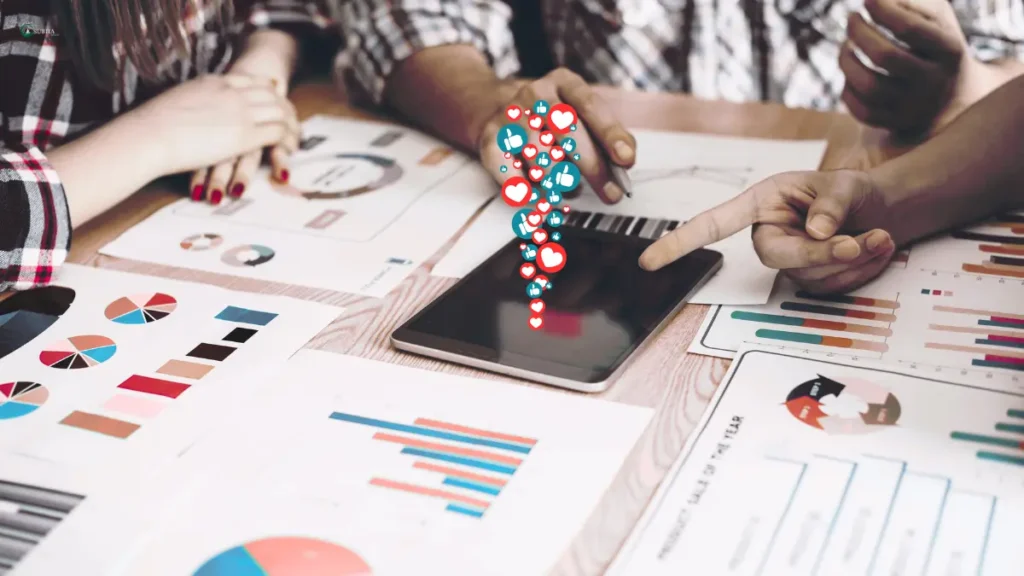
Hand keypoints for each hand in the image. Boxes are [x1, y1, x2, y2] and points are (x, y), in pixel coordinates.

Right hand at [134, 74, 297, 195]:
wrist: (150, 135)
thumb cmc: (152, 124)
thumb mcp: (178, 100)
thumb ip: (193, 101)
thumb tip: (189, 109)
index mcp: (215, 81)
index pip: (251, 80)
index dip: (266, 88)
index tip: (275, 92)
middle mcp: (231, 92)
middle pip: (271, 94)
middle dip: (284, 105)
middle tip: (292, 119)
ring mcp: (240, 113)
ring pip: (279, 111)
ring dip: (289, 123)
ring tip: (295, 136)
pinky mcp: (244, 136)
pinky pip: (277, 132)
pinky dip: (286, 139)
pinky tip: (288, 149)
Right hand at [475, 68, 636, 203]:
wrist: (497, 108)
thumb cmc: (552, 121)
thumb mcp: (583, 116)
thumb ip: (608, 136)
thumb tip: (625, 161)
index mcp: (564, 82)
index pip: (591, 106)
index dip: (610, 134)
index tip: (626, 159)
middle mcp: (536, 94)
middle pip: (567, 132)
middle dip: (593, 167)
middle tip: (611, 194)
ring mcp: (510, 115)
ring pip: (542, 159)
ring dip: (560, 182)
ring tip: (566, 187)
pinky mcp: (492, 140)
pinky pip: (511, 175)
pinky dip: (528, 192)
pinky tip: (539, 198)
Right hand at [638, 170, 898, 292]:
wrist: (881, 211)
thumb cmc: (851, 191)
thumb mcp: (843, 186)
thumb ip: (829, 206)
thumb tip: (814, 233)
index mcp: (760, 204)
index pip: (713, 224)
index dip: (679, 242)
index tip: (648, 261)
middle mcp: (767, 235)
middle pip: (777, 258)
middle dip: (822, 254)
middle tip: (862, 242)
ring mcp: (788, 262)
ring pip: (811, 275)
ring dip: (854, 260)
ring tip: (880, 235)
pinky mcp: (809, 281)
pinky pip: (831, 288)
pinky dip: (862, 270)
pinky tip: (875, 248)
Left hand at [841, 0, 971, 135]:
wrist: (951, 94)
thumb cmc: (935, 44)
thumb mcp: (936, 18)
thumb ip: (911, 3)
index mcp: (949, 50)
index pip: (911, 29)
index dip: (883, 11)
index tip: (868, 1)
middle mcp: (933, 82)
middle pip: (886, 56)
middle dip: (860, 32)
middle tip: (851, 18)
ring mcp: (914, 107)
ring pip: (869, 86)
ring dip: (847, 60)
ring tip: (846, 45)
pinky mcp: (895, 123)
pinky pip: (861, 110)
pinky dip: (847, 88)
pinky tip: (851, 72)